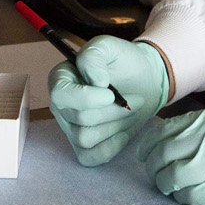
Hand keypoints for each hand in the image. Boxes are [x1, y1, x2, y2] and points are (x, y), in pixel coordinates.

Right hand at [48, 37, 168, 165]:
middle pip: (80, 118)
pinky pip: (89, 158)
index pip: (60, 95)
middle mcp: (62, 106)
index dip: (86, 98)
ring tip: (131, 111)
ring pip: (86, 138)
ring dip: (115, 126)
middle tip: (135, 99)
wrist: (144, 79)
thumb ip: (94, 56)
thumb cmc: (123, 61)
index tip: (112, 93)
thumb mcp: (109, 46)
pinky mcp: (85, 146)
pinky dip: (110, 148)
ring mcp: (71, 128)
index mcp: (61, 79)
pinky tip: (123, 134)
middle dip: (113, 110)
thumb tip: (96, 82)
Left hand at [135, 106, 204, 204]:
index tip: (147, 153)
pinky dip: (182, 197)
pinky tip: (187, 195)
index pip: (167, 129)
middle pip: (164, 151)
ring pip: (172, 175)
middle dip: (154, 165)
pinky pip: (189, 195)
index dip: (151, 144)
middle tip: (156, 171)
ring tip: (170, 185)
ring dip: (165, 183)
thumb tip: (172, 138)